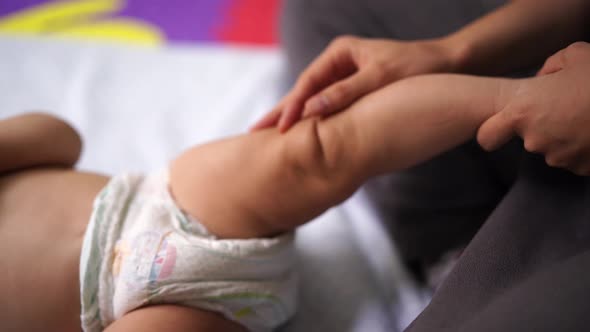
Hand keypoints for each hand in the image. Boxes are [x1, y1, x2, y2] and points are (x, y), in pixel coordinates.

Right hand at [252, 35, 458, 131]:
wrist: (447, 67)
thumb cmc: (416, 68)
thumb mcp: (380, 78)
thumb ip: (346, 93)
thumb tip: (311, 110)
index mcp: (342, 52)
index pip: (309, 81)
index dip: (293, 105)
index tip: (281, 126)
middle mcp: (339, 63)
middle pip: (304, 91)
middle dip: (281, 111)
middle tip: (254, 132)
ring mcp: (344, 77)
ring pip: (313, 101)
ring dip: (293, 118)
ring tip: (268, 136)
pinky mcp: (352, 92)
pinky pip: (327, 108)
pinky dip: (313, 122)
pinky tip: (300, 135)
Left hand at [477, 42, 589, 175]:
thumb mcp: (574, 55)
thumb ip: (549, 68)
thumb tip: (544, 78)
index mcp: (522, 112)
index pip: (487, 137)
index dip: (491, 134)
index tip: (499, 131)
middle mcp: (534, 140)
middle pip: (529, 140)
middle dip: (543, 127)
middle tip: (568, 108)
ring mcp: (558, 157)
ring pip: (554, 149)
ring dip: (565, 137)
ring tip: (587, 116)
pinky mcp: (581, 169)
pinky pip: (576, 158)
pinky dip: (584, 148)